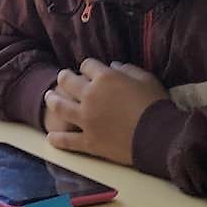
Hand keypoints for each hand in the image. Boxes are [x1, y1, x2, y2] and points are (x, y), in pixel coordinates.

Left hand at [44, 58, 167, 165]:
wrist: (158, 136)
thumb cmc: (156, 105)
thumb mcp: (146, 79)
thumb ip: (128, 69)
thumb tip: (114, 66)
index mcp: (105, 78)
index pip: (87, 65)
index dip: (88, 67)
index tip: (89, 70)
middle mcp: (90, 96)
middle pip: (68, 81)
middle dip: (64, 77)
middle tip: (62, 78)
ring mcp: (85, 119)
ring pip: (60, 107)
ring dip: (52, 100)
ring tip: (49, 97)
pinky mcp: (88, 140)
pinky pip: (67, 140)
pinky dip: (58, 139)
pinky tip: (50, 138)